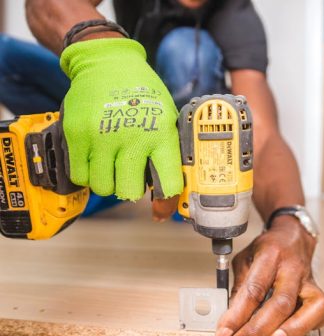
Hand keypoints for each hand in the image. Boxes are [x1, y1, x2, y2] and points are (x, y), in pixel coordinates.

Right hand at [60, 38, 182, 217]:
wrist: (108, 63)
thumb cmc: (143, 95)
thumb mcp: (167, 119)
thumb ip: (167, 155)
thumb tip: (165, 199)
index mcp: (161, 134)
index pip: (168, 183)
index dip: (166, 202)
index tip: (162, 206)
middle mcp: (133, 137)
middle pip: (130, 192)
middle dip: (130, 189)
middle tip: (129, 175)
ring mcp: (102, 136)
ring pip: (103, 187)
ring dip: (108, 182)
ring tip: (111, 163)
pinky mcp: (77, 135)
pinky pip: (80, 176)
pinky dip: (88, 174)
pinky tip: (96, 158)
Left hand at [215, 215, 323, 335]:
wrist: (293, 236)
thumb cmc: (267, 248)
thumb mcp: (245, 258)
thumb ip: (240, 285)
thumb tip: (231, 317)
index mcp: (270, 255)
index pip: (254, 289)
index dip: (237, 314)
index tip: (224, 332)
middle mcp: (292, 268)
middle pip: (281, 302)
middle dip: (258, 329)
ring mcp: (309, 279)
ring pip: (312, 307)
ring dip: (292, 329)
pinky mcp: (319, 289)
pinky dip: (310, 325)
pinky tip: (292, 330)